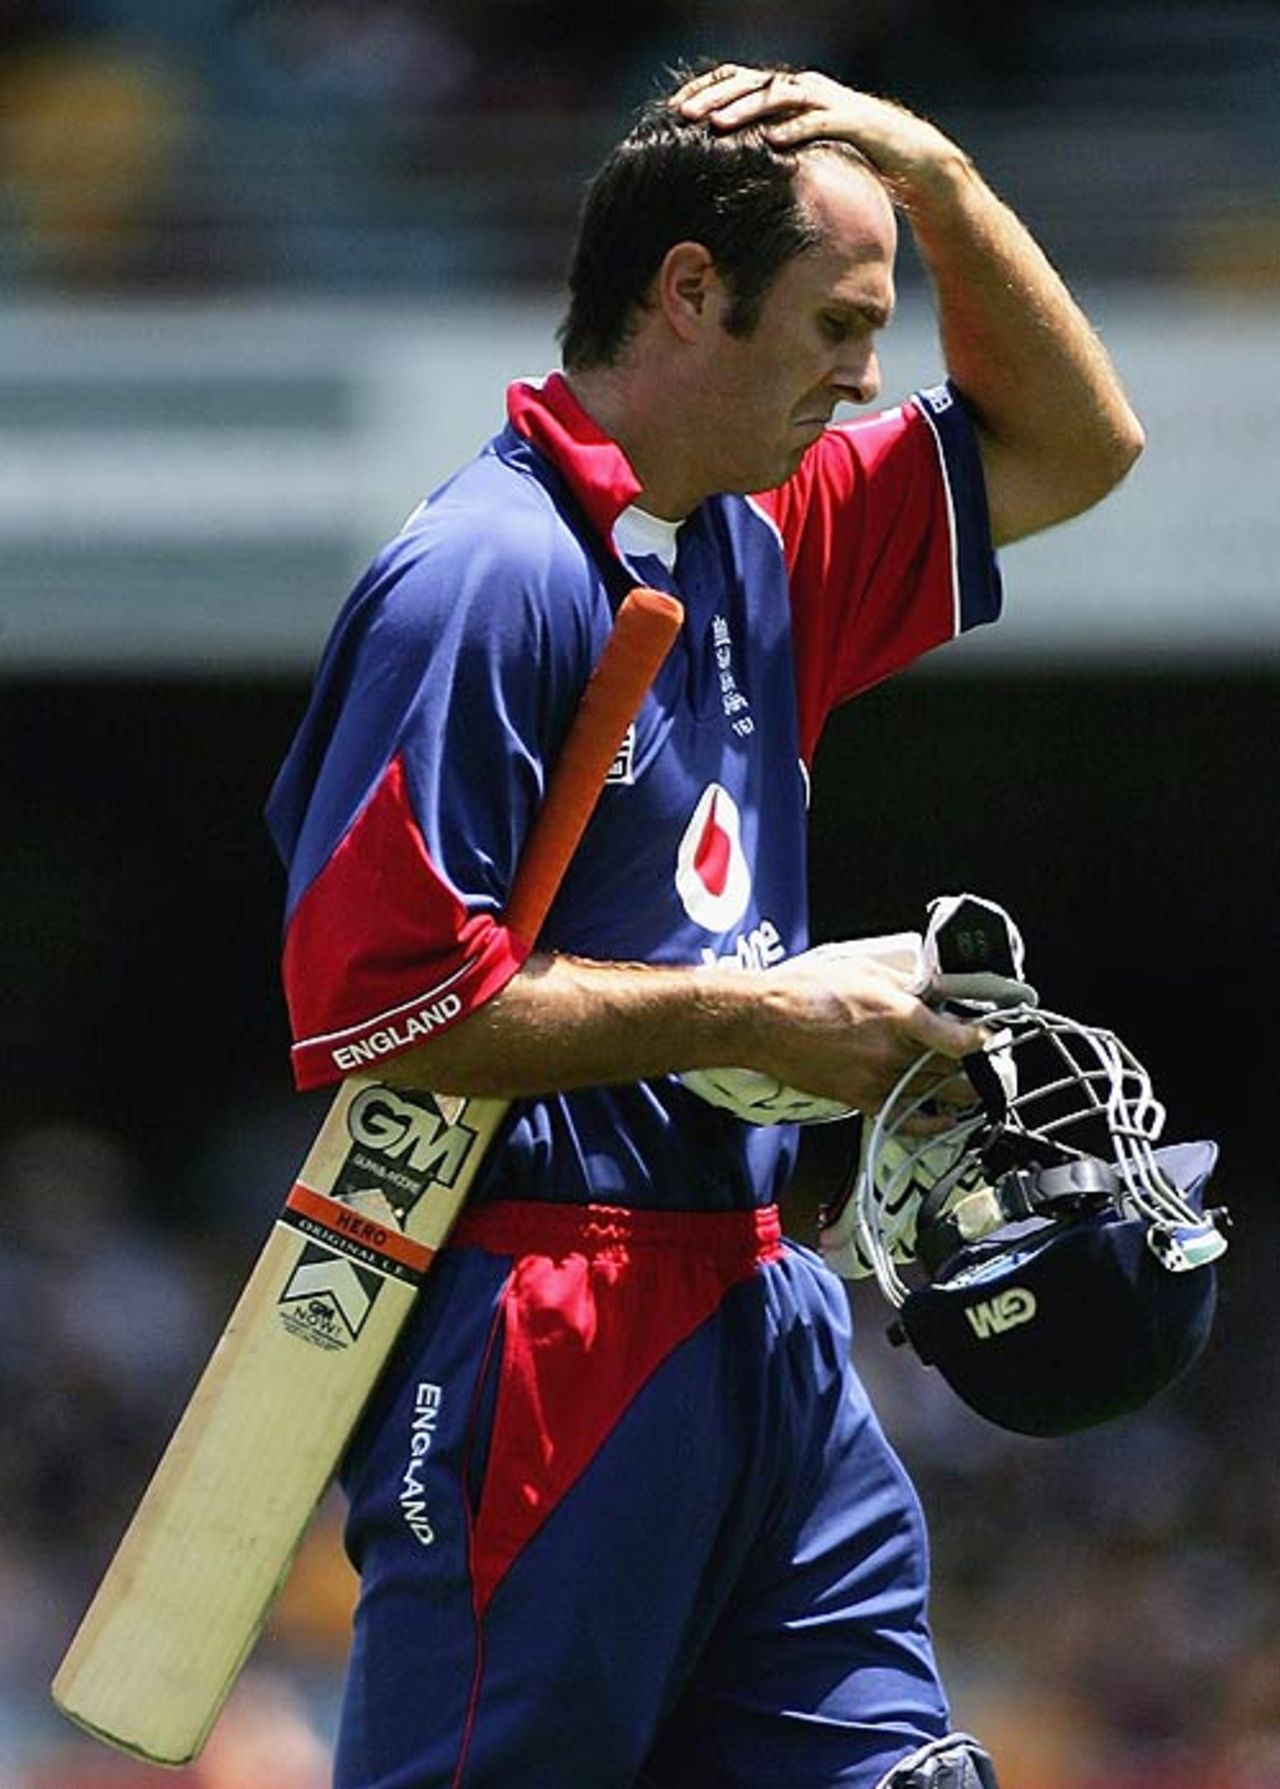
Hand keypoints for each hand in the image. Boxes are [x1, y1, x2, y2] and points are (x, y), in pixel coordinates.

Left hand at [670, 64, 962, 198]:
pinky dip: (792, 131)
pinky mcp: (850, 121)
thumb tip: (728, 166)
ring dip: (744, 110)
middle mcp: (804, 88)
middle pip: (750, 83)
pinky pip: (816, 122)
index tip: (674, 113)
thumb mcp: (801, 151)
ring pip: (778, 97)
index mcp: (788, 92)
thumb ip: (769, 148)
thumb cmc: (849, 157)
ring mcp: (827, 101)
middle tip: (683, 116)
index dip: (705, 92)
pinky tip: (769, 144)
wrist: (909, 157)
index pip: (737, 80)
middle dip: (714, 98)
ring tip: (716, 127)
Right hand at [753, 950, 986, 1116]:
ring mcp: (876, 1080)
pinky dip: (931, 1121)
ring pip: (935, 1093)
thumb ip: (903, 984)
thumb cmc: (802, 990)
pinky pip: (905, 1117)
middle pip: (952, 1068)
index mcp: (896, 1015)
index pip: (958, 1038)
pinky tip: (945, 1117)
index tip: (992, 1035)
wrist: (761, 1021)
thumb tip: (931, 992)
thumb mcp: (861, 969)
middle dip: (976, 1065)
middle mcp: (891, 1053)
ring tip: (976, 1085)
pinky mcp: (859, 1098)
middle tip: (988, 1060)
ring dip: (960, 1091)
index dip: (983, 1039)